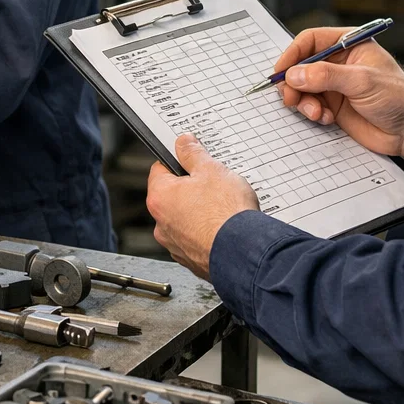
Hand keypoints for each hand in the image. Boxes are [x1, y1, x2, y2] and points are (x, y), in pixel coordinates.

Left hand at [146, 134, 259, 278]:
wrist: (244, 252)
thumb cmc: (226, 214)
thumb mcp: (211, 170)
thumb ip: (193, 154)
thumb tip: (183, 143)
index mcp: (160, 198)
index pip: (160, 169)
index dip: (179, 161)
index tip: (192, 159)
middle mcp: (161, 224)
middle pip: (173, 196)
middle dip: (192, 189)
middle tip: (214, 185)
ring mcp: (175, 245)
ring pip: (185, 219)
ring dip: (200, 212)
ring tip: (223, 208)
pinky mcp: (192, 260)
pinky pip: (197, 239)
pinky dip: (207, 233)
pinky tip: (224, 228)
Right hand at [272, 26, 403, 157]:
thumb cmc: (398, 98)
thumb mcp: (362, 81)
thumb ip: (327, 76)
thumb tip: (295, 75)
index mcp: (348, 45)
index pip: (311, 41)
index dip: (293, 54)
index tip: (281, 71)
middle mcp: (338, 62)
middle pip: (301, 65)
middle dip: (293, 82)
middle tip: (291, 98)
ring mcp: (334, 84)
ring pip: (302, 87)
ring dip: (303, 101)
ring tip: (317, 113)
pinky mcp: (333, 105)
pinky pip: (310, 105)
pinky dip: (312, 112)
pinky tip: (327, 119)